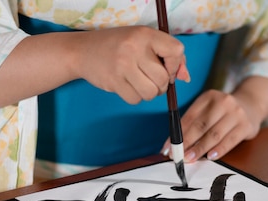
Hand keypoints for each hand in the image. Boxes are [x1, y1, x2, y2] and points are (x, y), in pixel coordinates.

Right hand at [72, 26, 188, 103]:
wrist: (83, 51)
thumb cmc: (118, 46)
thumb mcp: (142, 41)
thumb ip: (166, 55)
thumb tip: (185, 76)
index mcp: (144, 34)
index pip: (175, 51)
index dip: (175, 65)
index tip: (167, 68)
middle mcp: (134, 48)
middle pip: (163, 78)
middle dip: (162, 84)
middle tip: (151, 79)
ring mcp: (122, 66)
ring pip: (151, 92)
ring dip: (149, 93)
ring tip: (140, 83)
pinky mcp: (113, 82)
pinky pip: (136, 100)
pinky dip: (135, 97)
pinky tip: (127, 86)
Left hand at [161, 77, 267, 160]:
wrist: (252, 105)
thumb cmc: (223, 112)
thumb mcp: (208, 110)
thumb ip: (193, 124)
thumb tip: (173, 145)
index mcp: (208, 97)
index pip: (189, 117)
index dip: (176, 134)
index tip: (167, 148)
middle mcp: (223, 102)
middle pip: (200, 126)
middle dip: (186, 143)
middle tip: (176, 155)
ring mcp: (236, 113)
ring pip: (214, 134)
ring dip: (200, 148)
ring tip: (189, 158)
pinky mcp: (246, 125)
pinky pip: (230, 140)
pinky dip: (219, 150)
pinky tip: (210, 157)